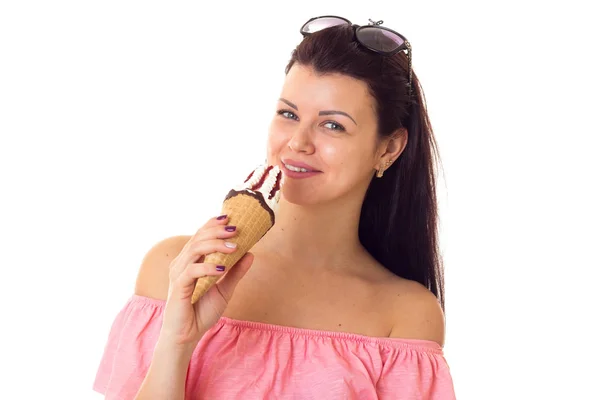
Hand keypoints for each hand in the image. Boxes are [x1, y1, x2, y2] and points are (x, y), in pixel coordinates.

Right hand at [160, 215, 253, 348]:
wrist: (187, 336)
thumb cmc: (201, 312)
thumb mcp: (224, 290)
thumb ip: (235, 272)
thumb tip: (251, 253)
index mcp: (190, 261)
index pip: (200, 235)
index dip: (213, 224)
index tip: (231, 217)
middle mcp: (182, 263)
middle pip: (198, 238)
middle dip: (217, 231)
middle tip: (236, 229)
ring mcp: (178, 274)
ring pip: (195, 249)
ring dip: (215, 245)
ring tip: (233, 246)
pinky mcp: (178, 287)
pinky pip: (192, 270)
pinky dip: (208, 267)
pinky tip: (222, 267)